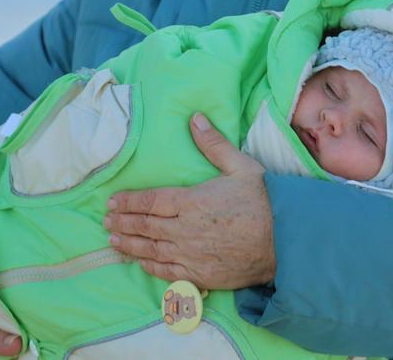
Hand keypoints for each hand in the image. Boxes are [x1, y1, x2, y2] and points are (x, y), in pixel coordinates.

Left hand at [105, 113, 275, 288]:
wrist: (286, 241)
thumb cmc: (263, 201)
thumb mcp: (240, 166)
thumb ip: (213, 144)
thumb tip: (194, 117)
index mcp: (192, 201)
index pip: (151, 201)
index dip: (129, 201)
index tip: (112, 201)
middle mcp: (185, 230)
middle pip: (145, 226)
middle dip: (123, 222)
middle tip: (106, 220)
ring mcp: (192, 255)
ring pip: (151, 250)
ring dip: (130, 245)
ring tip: (113, 240)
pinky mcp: (201, 274)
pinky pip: (168, 272)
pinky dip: (150, 267)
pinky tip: (140, 262)